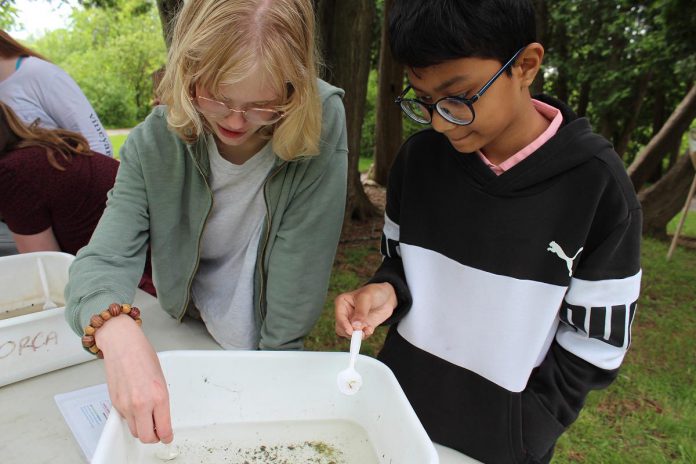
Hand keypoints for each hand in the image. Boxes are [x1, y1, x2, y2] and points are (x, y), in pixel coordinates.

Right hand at [95, 314, 172, 443]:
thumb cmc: (142, 356)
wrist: (123, 345)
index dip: (167, 437)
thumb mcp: (160, 379)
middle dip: (154, 438)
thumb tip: (160, 417)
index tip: (168, 437)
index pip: (163, 429)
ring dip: (142, 430)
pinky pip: (125, 419)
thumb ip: (160, 401)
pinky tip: (136, 408)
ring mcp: (126, 405)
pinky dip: (132, 419)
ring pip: (135, 431)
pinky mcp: (115, 404)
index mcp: (159, 396)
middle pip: (146, 437)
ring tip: (148, 421)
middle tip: (158, 433)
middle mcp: (142, 404)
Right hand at [334, 282, 396, 338]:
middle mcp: (345, 313)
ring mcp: (353, 321)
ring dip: (359, 335)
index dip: (344, 325)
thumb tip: (355, 326)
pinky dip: (365, 335)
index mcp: (342, 303)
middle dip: (350, 333)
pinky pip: (360, 336)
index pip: (339, 317)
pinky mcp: (362, 327)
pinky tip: (370, 329)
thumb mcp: (367, 298)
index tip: (351, 331)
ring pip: (349, 335)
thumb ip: (361, 312)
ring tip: (368, 329)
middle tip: (360, 333)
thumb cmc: (374, 292)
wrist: (387, 296)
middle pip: (341, 329)